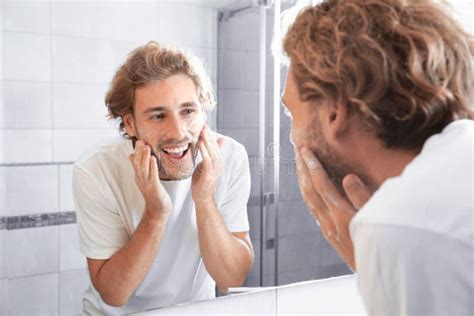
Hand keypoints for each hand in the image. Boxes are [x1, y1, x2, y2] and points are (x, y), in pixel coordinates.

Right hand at [129, 140, 171, 214]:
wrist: (157, 208)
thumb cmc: (153, 193)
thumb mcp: (144, 178)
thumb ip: (138, 168)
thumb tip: (131, 155)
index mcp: (139, 176)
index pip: (135, 162)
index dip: (137, 151)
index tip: (138, 141)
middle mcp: (141, 179)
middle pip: (138, 164)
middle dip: (139, 152)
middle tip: (140, 141)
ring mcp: (147, 183)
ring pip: (144, 168)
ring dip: (145, 157)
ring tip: (146, 146)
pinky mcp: (154, 187)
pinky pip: (153, 175)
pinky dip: (153, 166)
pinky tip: (154, 159)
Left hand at [192, 125, 224, 203]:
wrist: (203, 198)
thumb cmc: (202, 182)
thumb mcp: (205, 166)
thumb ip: (207, 155)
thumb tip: (207, 148)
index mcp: (217, 161)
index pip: (214, 145)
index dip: (209, 135)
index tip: (204, 125)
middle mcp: (218, 164)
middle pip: (214, 146)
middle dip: (208, 135)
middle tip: (203, 123)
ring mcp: (215, 169)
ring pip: (212, 151)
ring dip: (207, 140)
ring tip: (202, 130)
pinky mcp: (210, 174)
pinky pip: (207, 160)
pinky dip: (204, 151)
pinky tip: (200, 143)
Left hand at [295, 147, 371, 270]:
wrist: (378, 274)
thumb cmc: (382, 243)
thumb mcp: (377, 218)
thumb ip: (361, 197)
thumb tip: (346, 177)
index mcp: (340, 214)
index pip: (321, 184)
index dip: (312, 165)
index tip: (304, 150)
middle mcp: (329, 221)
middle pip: (309, 189)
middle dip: (302, 168)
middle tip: (295, 149)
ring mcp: (327, 229)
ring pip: (308, 199)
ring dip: (302, 179)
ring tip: (298, 164)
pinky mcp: (329, 234)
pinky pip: (313, 209)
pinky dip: (308, 193)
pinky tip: (308, 189)